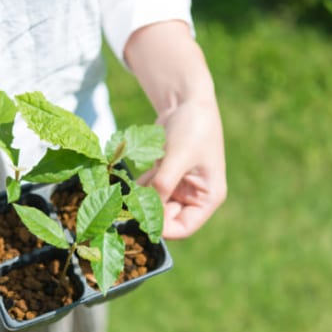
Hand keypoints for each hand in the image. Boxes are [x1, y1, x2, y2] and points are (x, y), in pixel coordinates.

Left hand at [138, 99, 226, 238]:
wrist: (187, 101)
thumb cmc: (193, 127)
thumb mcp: (179, 156)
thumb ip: (164, 184)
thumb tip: (146, 207)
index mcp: (208, 197)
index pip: (184, 227)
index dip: (163, 230)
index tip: (140, 223)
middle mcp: (195, 196)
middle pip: (167, 218)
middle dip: (147, 213)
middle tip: (125, 207)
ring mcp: (179, 186)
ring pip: (154, 204)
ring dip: (139, 200)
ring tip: (123, 194)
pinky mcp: (165, 175)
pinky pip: (148, 190)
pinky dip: (137, 188)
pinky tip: (125, 182)